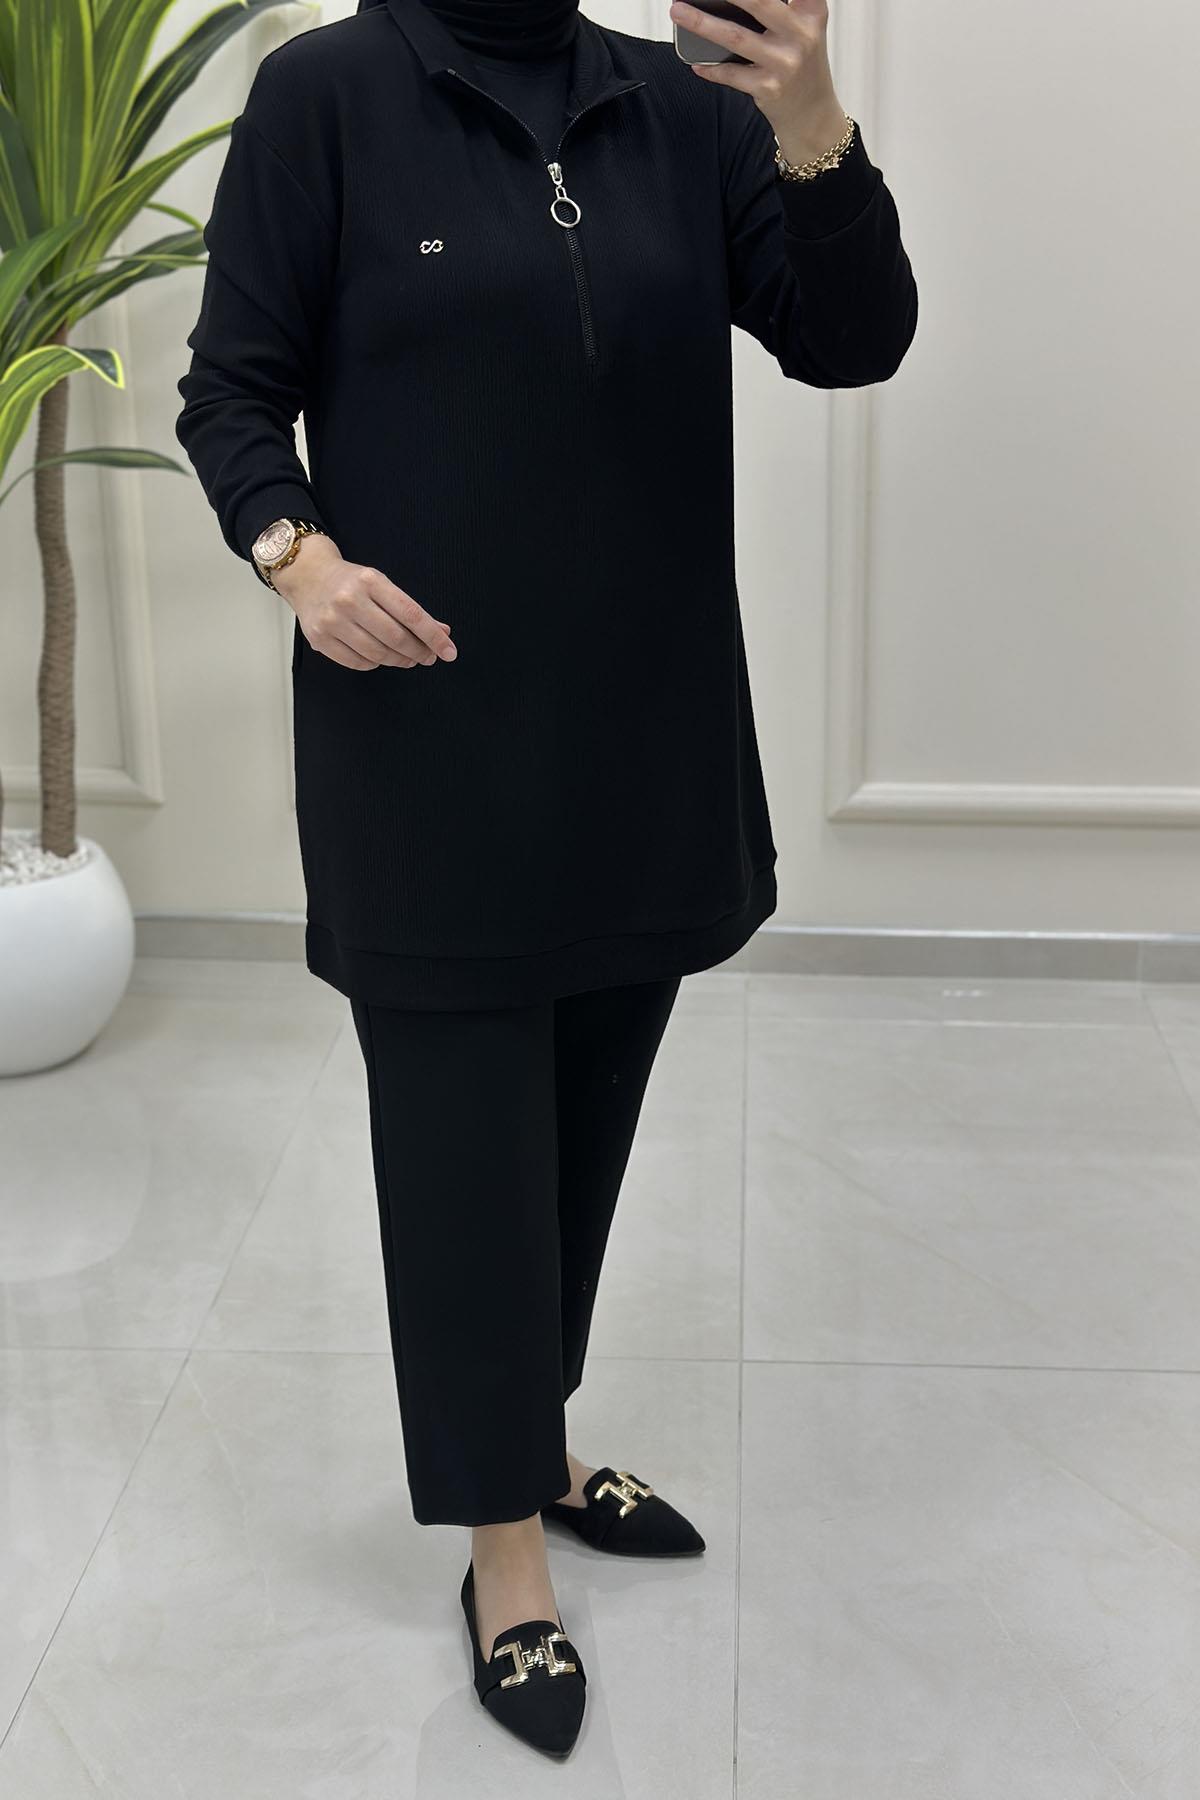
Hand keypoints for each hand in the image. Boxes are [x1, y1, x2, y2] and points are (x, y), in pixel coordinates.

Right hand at [273, 534, 457, 671]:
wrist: (308, 576)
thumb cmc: (350, 582)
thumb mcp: (382, 585)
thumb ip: (411, 610)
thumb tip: (443, 632)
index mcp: (370, 581)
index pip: (411, 614)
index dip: (434, 637)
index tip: (448, 651)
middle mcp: (350, 600)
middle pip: (396, 638)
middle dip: (419, 652)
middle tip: (428, 657)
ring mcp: (332, 621)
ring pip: (378, 654)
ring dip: (399, 660)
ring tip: (408, 658)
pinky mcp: (320, 639)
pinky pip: (358, 662)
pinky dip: (375, 663)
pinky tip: (381, 656)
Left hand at [669, 0, 846, 154]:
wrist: (812, 114)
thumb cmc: (800, 63)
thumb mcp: (803, 27)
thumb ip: (778, 8)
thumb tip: (726, 2)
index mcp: (811, 11)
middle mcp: (801, 35)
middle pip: (758, 2)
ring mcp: (784, 63)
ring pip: (735, 37)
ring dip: (701, 23)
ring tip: (678, 11)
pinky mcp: (768, 88)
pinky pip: (730, 74)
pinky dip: (710, 68)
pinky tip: (695, 62)